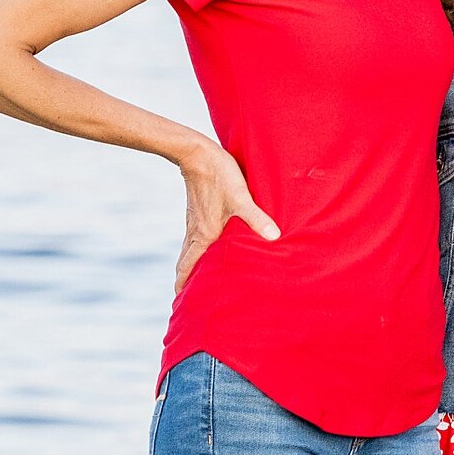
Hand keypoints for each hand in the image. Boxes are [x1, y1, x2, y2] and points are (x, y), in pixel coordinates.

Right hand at [173, 142, 279, 293]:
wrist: (197, 153)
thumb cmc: (219, 175)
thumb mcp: (241, 197)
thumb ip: (257, 218)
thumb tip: (274, 237)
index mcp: (204, 235)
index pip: (187, 267)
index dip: (182, 285)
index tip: (180, 301)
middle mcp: (196, 232)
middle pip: (185, 263)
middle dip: (185, 280)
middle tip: (186, 297)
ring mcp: (195, 222)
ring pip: (189, 251)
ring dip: (191, 265)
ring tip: (197, 279)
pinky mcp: (198, 212)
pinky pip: (195, 238)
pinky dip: (197, 250)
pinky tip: (209, 248)